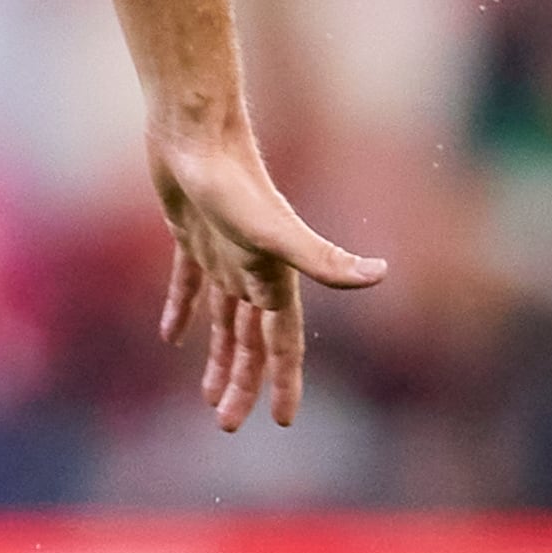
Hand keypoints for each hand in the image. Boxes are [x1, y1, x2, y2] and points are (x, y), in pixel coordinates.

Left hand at [148, 122, 386, 433]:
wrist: (195, 129)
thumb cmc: (234, 181)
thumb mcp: (274, 231)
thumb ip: (323, 259)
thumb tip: (381, 274)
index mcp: (274, 278)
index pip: (282, 343)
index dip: (284, 381)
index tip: (282, 422)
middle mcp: (253, 269)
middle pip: (251, 341)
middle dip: (243, 382)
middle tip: (228, 423)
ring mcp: (223, 251)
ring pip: (224, 319)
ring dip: (219, 356)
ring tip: (208, 396)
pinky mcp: (190, 233)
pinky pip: (189, 283)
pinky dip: (182, 309)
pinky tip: (170, 335)